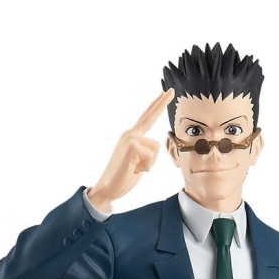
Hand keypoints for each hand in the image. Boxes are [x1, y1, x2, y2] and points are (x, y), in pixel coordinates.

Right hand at [87, 88, 174, 212]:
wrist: (108, 188)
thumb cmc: (123, 178)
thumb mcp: (138, 163)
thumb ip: (146, 152)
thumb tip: (152, 146)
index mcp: (132, 137)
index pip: (147, 119)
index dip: (156, 106)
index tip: (164, 94)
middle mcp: (130, 134)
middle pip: (149, 116)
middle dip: (161, 103)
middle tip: (171, 90)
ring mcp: (129, 138)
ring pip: (156, 147)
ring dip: (150, 163)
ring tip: (136, 169)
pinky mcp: (131, 145)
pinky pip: (151, 156)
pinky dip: (146, 167)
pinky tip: (134, 170)